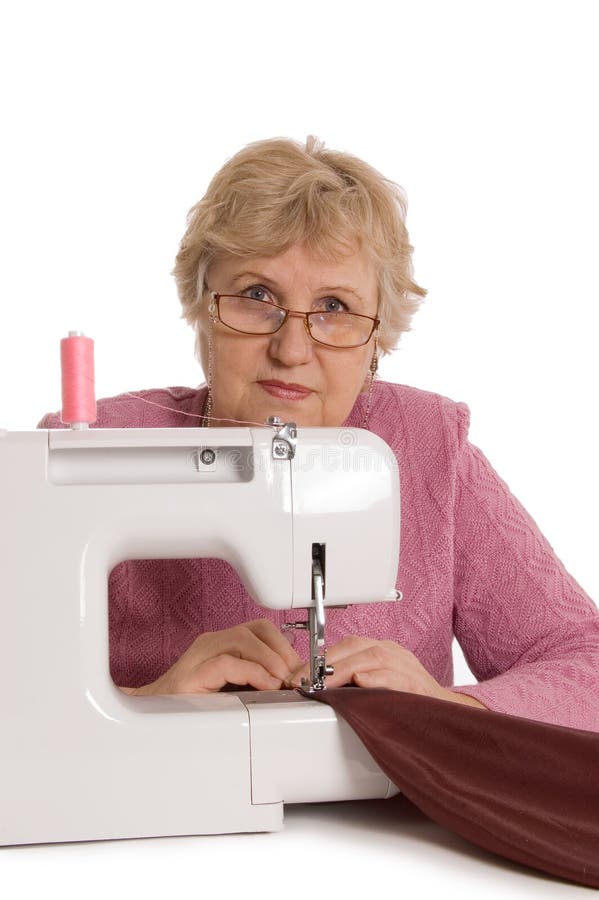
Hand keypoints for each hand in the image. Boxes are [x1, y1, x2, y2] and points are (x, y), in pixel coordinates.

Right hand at [121, 619, 301, 695]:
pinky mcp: (191, 677)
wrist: (149, 721)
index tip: (302, 669)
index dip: (286, 646)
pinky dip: (252, 672)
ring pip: (243, 639)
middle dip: (284, 651)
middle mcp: (211, 644)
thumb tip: (293, 685)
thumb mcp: (233, 690)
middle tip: (297, 676)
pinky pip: (226, 663)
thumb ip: (257, 682)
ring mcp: (199, 657)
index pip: (262, 629)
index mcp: (222, 644)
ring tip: (284, 681)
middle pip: (257, 629)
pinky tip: (266, 685)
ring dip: (272, 660)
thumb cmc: (193, 708)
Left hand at [286, 635, 484, 707]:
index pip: (346, 645)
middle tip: (303, 682)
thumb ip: (350, 681)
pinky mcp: (420, 686)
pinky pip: (398, 677)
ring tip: (323, 683)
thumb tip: (312, 686)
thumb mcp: (376, 685)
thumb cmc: (407, 702)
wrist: (449, 715)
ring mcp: (408, 667)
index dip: (318, 659)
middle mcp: (394, 653)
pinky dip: (378, 679)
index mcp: (381, 650)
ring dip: (344, 670)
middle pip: (356, 648)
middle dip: (325, 665)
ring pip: (374, 658)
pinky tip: (362, 683)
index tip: (297, 677)